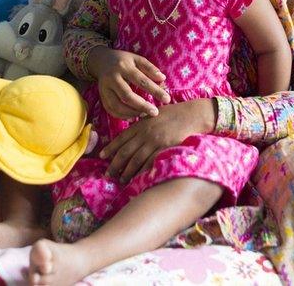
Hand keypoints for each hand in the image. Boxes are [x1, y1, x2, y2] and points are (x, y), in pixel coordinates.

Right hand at [88, 46, 169, 119]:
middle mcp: (112, 78)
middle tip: (155, 112)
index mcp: (124, 67)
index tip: (167, 99)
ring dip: (132, 113)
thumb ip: (150, 68)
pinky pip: (110, 110)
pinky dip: (122, 116)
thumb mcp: (137, 59)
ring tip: (144, 115)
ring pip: (117, 105)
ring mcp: (104, 88)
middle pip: (127, 96)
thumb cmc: (124, 61)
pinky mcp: (101, 96)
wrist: (101, 61)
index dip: (155, 91)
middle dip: (142, 106)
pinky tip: (133, 117)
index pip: (141, 81)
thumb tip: (163, 79)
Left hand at [100, 98, 214, 182]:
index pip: (121, 138)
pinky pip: (150, 162)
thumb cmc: (174, 114)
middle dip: (115, 164)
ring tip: (121, 179)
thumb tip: (132, 133)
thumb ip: (142, 124)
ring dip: (127, 171)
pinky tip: (138, 178)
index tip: (102, 156)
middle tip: (108, 174)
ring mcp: (154, 141)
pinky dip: (142, 171)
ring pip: (136, 159)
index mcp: (140, 124)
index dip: (111, 148)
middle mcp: (144, 133)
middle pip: (125, 151)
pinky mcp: (164, 148)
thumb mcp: (153, 115)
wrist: (191, 115)